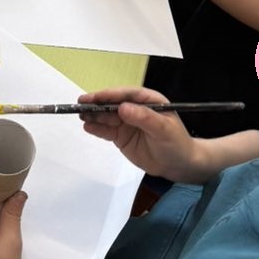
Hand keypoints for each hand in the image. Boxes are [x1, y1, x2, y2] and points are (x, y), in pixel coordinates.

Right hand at [77, 87, 203, 181]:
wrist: (178, 165)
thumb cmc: (176, 143)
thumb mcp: (163, 129)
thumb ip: (144, 118)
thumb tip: (122, 107)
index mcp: (148, 100)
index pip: (127, 94)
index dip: (110, 94)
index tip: (96, 97)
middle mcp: (135, 109)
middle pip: (113, 104)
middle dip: (97, 103)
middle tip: (81, 104)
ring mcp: (127, 122)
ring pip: (107, 116)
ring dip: (94, 115)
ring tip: (80, 115)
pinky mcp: (121, 136)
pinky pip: (106, 131)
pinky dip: (96, 128)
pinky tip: (87, 127)